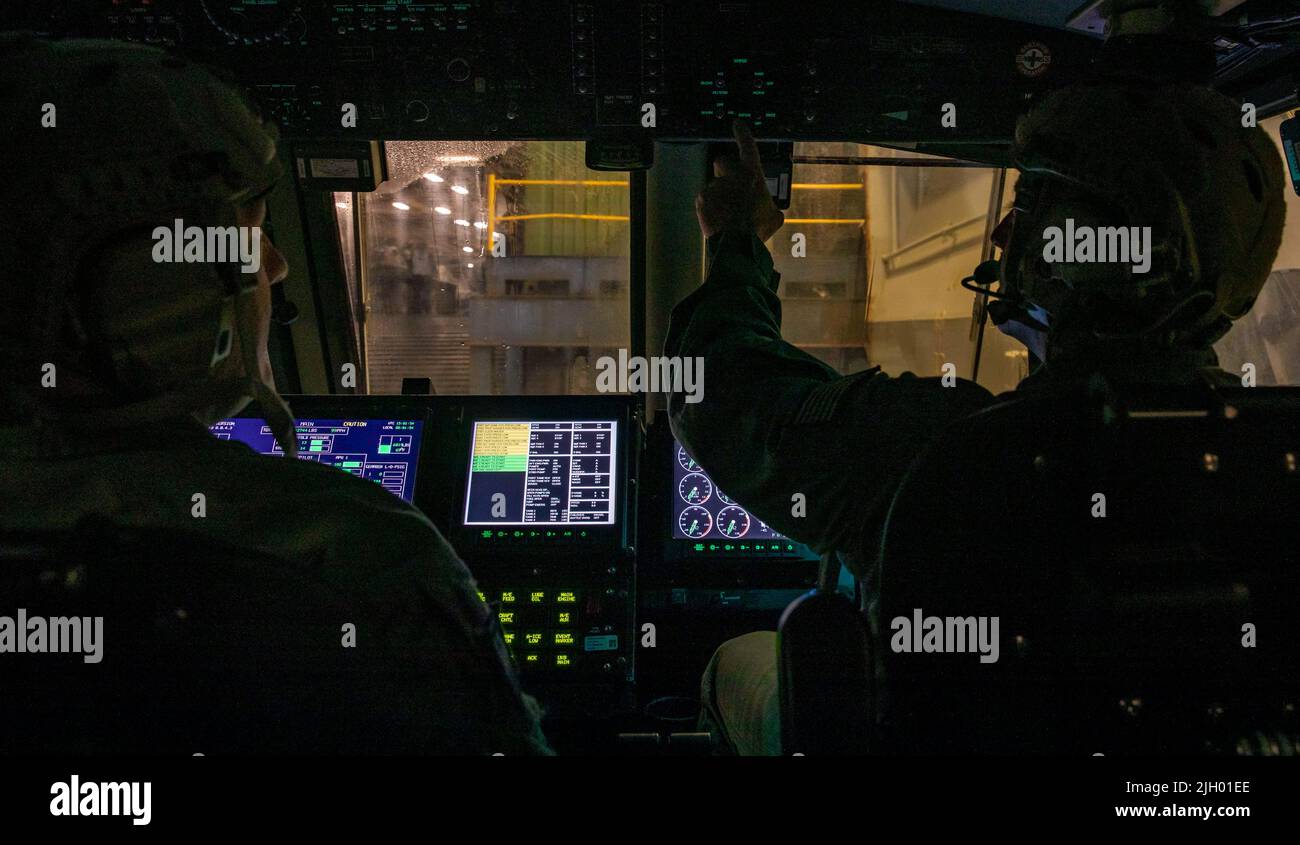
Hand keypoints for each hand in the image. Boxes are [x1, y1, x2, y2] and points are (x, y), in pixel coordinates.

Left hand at [695, 121, 784, 241]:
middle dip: (724, 169)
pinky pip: (706, 200)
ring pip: (715, 186)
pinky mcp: (701, 198)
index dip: (742, 134)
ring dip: (720, 196)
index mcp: (751, 174)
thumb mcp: (774, 216)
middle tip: (731, 187)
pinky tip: (719, 220)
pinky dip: (711, 209)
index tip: (737, 123)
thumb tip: (773, 212)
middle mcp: (730, 175)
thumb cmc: (757, 227)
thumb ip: (771, 207)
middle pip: (722, 161)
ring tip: (728, 215)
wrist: (736, 242)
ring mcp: (714, 186)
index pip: (747, 146)